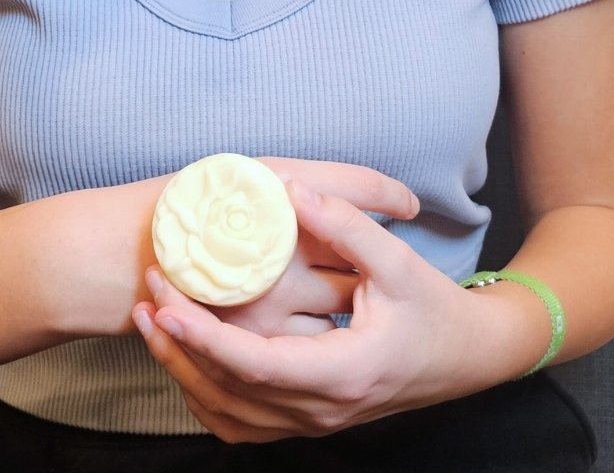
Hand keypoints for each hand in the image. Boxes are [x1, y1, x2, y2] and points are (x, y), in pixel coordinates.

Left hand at [132, 182, 494, 442]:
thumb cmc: (434, 310)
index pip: (254, 364)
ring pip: (227, 413)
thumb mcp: (398, 263)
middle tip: (144, 296)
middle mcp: (322, 409)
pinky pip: (242, 424)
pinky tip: (184, 358)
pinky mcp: (308, 421)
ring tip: (150, 322)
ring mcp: (313, 424)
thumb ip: (347, 224)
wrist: (468, 358)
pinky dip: (205, 396)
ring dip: (182, 370)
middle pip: (227, 392)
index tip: (164, 297)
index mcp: (342, 372)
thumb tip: (291, 190)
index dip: (202, 333)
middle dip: (176, 346)